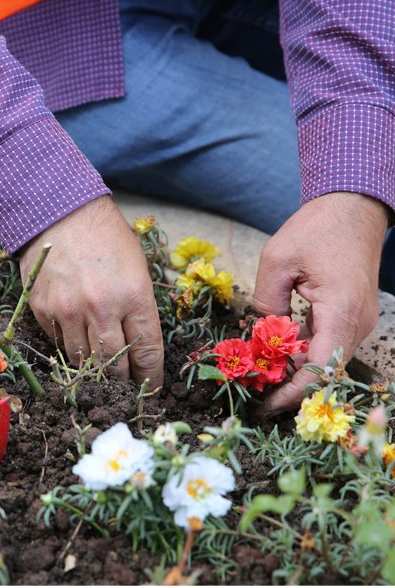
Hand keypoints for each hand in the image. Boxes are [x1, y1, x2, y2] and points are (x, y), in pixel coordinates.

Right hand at [18, 196, 163, 387]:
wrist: (58, 213)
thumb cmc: (106, 238)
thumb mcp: (137, 268)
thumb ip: (140, 308)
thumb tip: (142, 347)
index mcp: (133, 296)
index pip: (147, 353)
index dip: (152, 376)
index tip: (153, 388)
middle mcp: (100, 308)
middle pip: (114, 365)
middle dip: (123, 381)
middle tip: (127, 386)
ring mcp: (68, 312)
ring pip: (83, 362)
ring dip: (95, 370)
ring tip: (101, 373)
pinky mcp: (43, 311)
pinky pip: (59, 344)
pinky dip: (70, 347)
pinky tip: (77, 339)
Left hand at [253, 192, 387, 415]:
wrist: (353, 208)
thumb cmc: (316, 229)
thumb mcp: (277, 260)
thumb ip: (266, 302)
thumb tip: (261, 335)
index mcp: (341, 310)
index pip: (321, 368)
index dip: (293, 392)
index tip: (265, 405)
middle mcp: (357, 322)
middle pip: (326, 371)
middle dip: (291, 387)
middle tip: (255, 396)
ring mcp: (358, 321)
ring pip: (327, 361)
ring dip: (296, 372)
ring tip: (260, 379)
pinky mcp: (351, 316)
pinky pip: (328, 345)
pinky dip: (304, 355)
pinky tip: (275, 356)